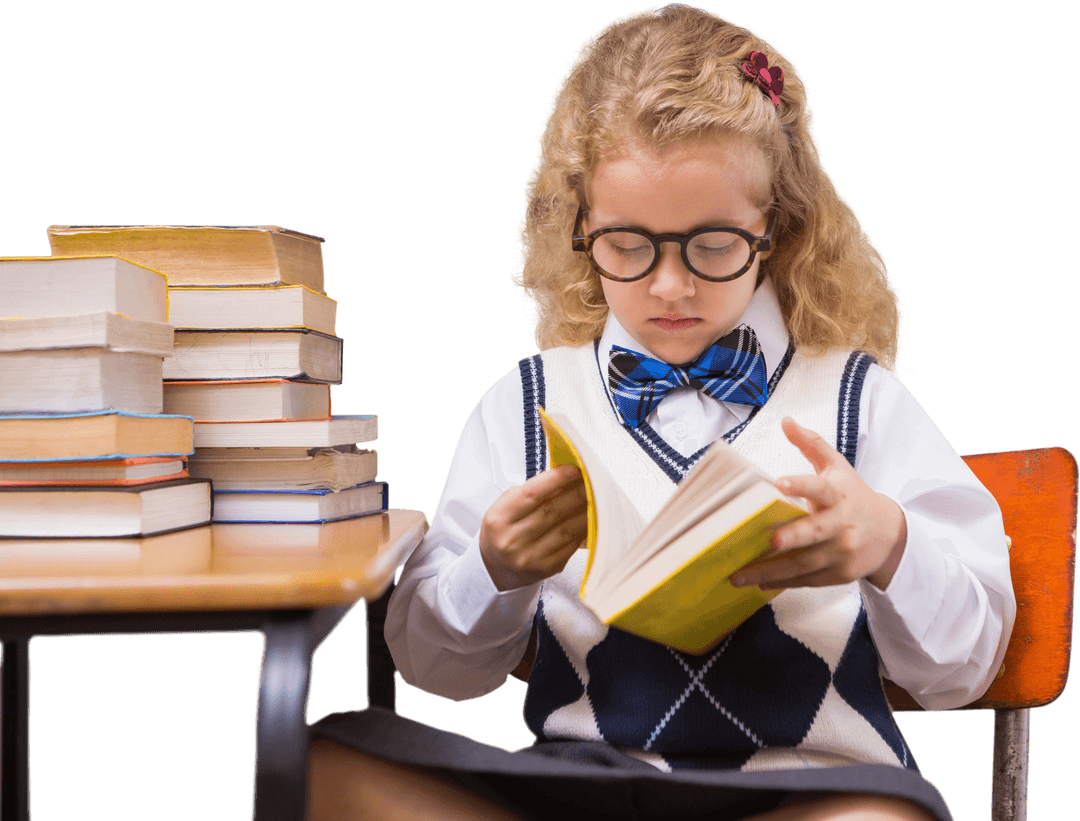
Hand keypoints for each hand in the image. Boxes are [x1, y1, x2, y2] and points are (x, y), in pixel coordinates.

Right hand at [479, 465, 588, 590]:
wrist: (498, 566)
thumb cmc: (505, 529)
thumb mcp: (507, 506)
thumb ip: (532, 492)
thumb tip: (566, 478)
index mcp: (499, 518)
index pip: (531, 494)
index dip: (556, 479)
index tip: (574, 469)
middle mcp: (512, 539)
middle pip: (552, 510)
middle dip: (576, 493)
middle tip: (592, 481)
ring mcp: (530, 557)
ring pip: (566, 528)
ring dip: (585, 511)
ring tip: (596, 497)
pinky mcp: (548, 567)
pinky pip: (572, 544)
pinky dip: (583, 529)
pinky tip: (590, 518)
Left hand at [731, 417, 906, 591]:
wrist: (888, 534)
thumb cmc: (853, 496)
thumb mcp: (837, 467)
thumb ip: (811, 445)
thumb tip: (786, 421)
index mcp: (838, 495)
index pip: (819, 488)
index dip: (800, 484)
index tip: (779, 483)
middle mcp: (842, 524)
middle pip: (816, 531)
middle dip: (793, 537)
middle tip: (770, 540)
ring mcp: (842, 552)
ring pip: (805, 563)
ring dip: (772, 570)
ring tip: (739, 575)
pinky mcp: (840, 574)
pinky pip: (808, 580)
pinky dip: (783, 582)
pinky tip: (760, 583)